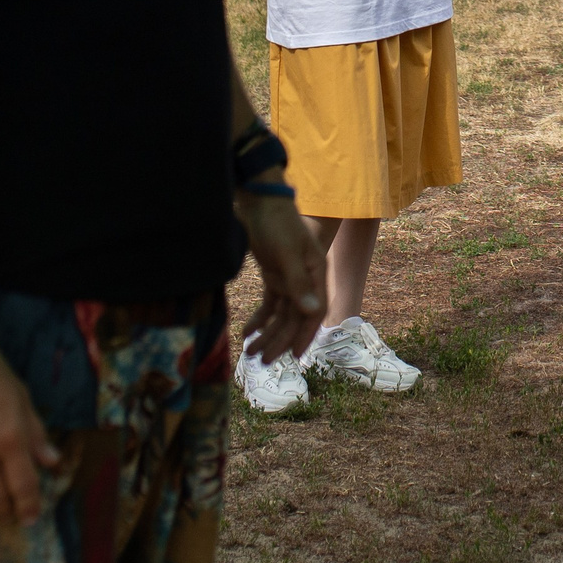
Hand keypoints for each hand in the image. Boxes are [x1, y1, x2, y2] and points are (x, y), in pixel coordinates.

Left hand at [235, 184, 325, 358]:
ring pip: (280, 314)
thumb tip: (312, 313)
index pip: (314, 311)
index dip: (305, 334)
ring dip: (267, 333)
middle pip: (294, 317)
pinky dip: (259, 319)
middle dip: (279, 340)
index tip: (293, 355)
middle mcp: (305, 279)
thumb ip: (299, 284)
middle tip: (262, 361)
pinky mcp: (273, 275)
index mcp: (315, 273)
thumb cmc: (278, 223)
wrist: (259, 201)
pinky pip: (268, 304)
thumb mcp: (288, 253)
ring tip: (250, 352)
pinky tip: (247, 332)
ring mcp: (288, 278)